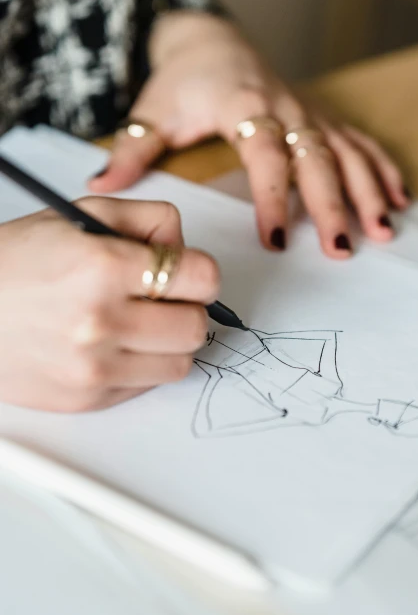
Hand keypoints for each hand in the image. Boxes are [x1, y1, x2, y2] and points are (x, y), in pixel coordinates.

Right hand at [0, 197, 218, 411]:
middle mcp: (101, 321)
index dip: (199, 270)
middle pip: (196, 325)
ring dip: (170, 341)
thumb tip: (185, 245)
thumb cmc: (15, 263)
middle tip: (163, 298)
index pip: (202, 277)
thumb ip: (147, 218)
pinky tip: (115, 343)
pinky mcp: (87, 399)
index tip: (187, 271)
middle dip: (188, 307)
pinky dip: (143, 364)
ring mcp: (94, 367)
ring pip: (181, 363)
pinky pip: (147, 385)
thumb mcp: (79, 216)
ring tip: (140, 322)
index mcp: (103, 266)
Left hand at [89, 12, 409, 257]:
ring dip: (368, 191)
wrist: (213, 41)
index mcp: (244, 105)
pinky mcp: (322, 117)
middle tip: (342, 247)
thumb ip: (132, 149)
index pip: (264, 154)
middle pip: (317, 157)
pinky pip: (360, 142)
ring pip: (347, 152)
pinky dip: (381, 169)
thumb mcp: (152, 111)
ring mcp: (310, 112)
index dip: (272, 196)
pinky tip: (398, 200)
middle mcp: (286, 107)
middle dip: (334, 204)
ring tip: (383, 231)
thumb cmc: (183, 81)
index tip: (273, 238)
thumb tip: (99, 187)